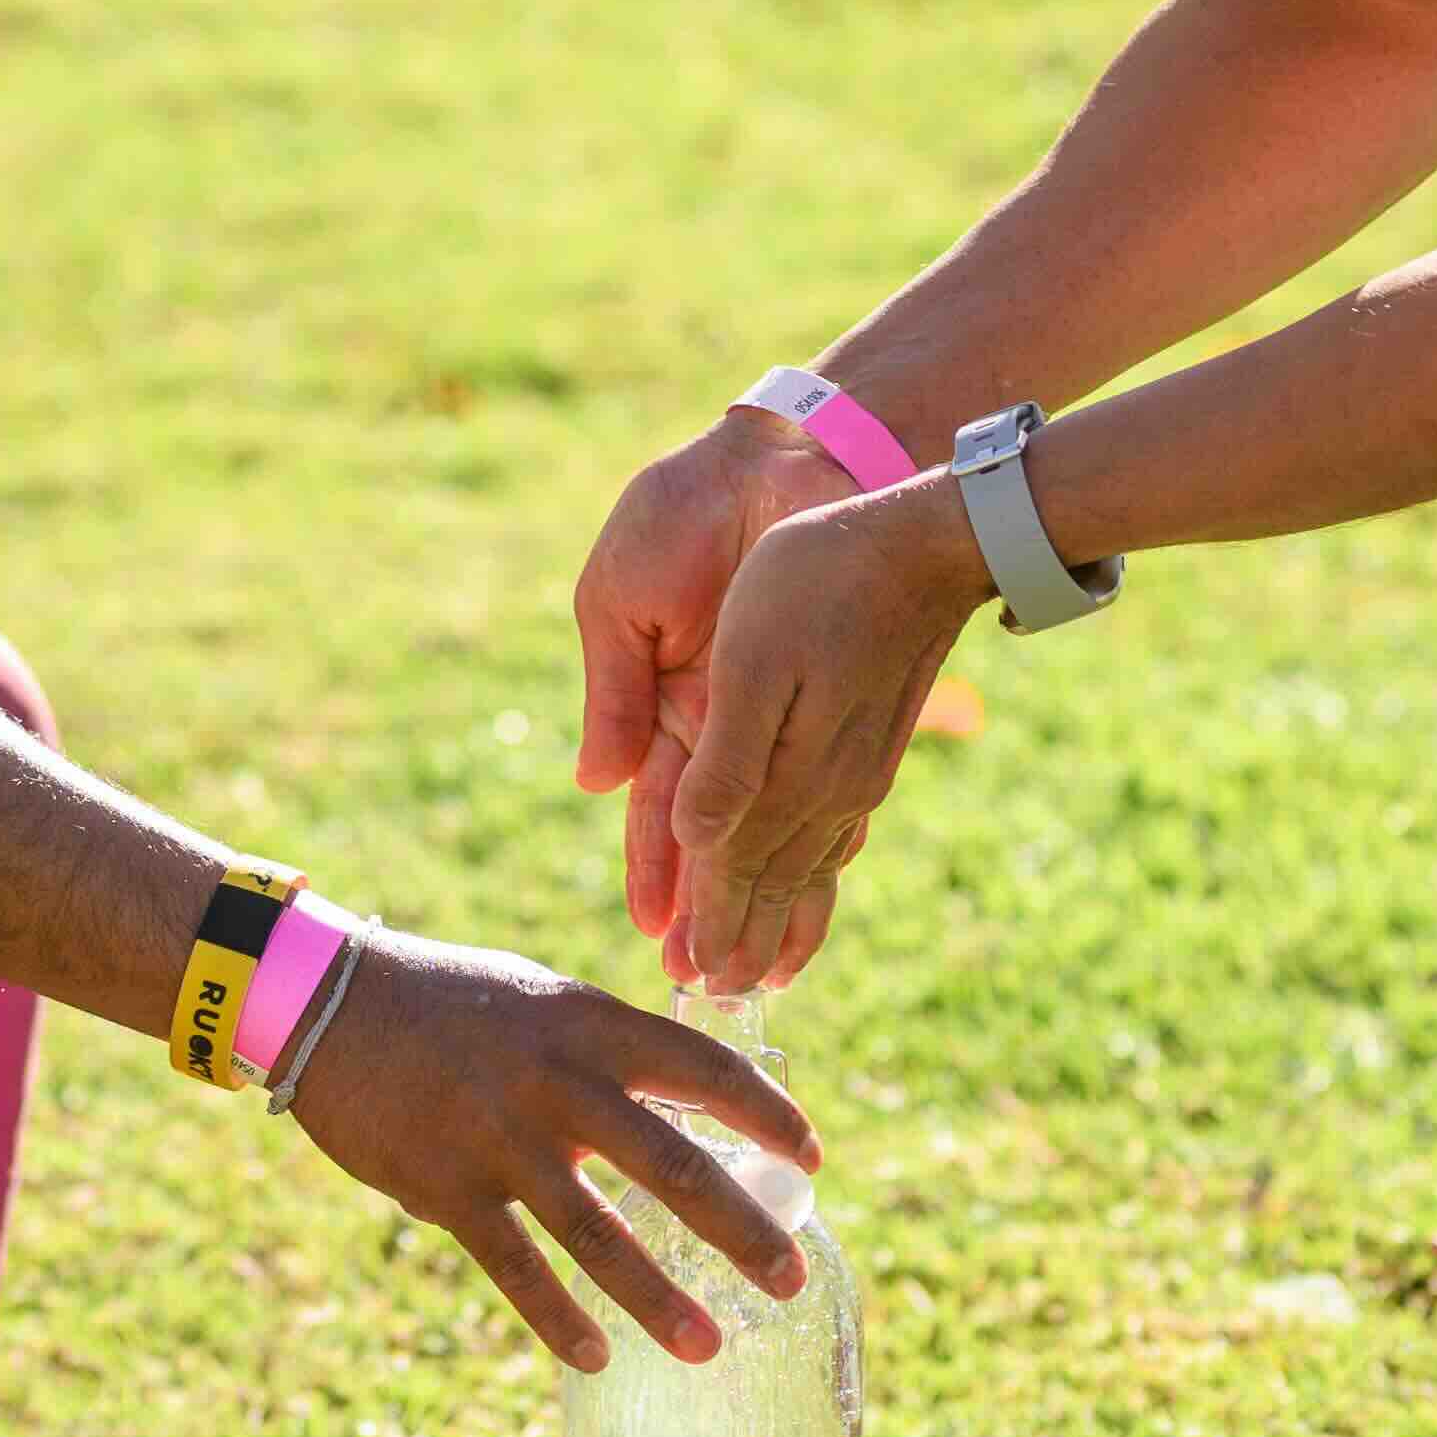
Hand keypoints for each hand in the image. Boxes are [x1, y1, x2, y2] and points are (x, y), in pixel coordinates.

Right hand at [282, 926, 817, 1375]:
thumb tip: (690, 1104)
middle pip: (672, 1165)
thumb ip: (608, 1049)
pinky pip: (517, 1269)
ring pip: (599, 1235)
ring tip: (710, 1346)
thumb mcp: (541, 1001)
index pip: (704, 1069)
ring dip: (659, 1299)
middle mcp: (556, 1080)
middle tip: (791, 1279)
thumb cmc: (449, 1002)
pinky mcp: (445, 1187)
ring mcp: (500, 1138)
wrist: (329, 999)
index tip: (813, 1158)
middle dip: (741, 1228)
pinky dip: (560, 1319)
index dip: (767, 1116)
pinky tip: (598, 1357)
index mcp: (588, 1022)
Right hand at [573, 407, 870, 965]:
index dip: (655, 871)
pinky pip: (837, 787)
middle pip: (718, 840)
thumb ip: (613, 687)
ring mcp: (779, 719)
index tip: (655, 932)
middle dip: (710, 909)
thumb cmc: (683, 512)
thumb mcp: (620, 596)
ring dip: (768, 896)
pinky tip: (823, 894)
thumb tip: (598, 783)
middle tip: (704, 982)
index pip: (658, 809)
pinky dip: (832, 840)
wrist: (784, 454)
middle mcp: (724, 726)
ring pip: (778, 829)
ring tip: (763, 969)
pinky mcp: (838, 703)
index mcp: (665, 704)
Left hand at [666, 483, 983, 998]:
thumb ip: (727, 763)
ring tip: (767, 969)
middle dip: (740, 938)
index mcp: (789, 772)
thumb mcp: (753, 665)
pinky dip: (820, 873)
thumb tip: (698, 842)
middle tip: (711, 994)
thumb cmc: (818, 582)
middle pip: (775, 880)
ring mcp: (858, 768)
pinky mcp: (873, 743)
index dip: (709, 921)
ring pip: (812, 864)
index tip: (684, 977)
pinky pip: (840, 832)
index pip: (736, 866)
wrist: (924, 540)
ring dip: (782, 916)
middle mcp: (831, 788)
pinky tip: (820, 879)